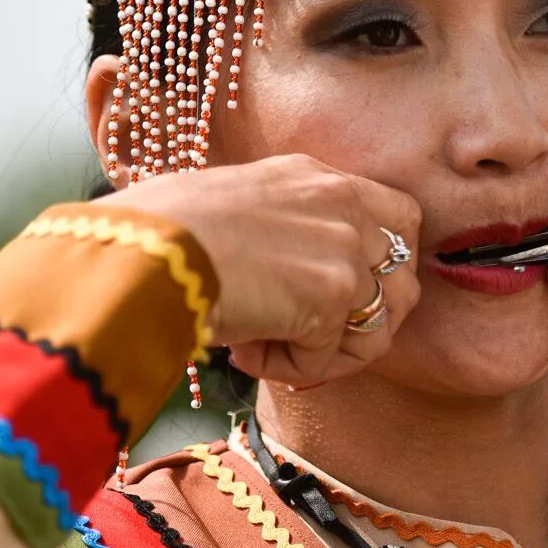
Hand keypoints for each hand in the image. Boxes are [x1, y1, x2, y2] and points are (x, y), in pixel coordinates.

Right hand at [110, 155, 422, 388]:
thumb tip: (289, 275)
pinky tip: (244, 354)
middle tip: (316, 339)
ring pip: (376, 327)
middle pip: (404, 278)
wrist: (142, 248)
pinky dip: (288, 370)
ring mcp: (343, 249)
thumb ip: (280, 227)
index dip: (384, 266)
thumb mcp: (234, 203)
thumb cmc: (158, 229)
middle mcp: (341, 204)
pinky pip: (327, 358)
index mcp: (315, 176)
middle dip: (368, 320)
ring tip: (267, 350)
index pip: (399, 218)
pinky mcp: (330, 297)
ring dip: (326, 353)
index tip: (343, 295)